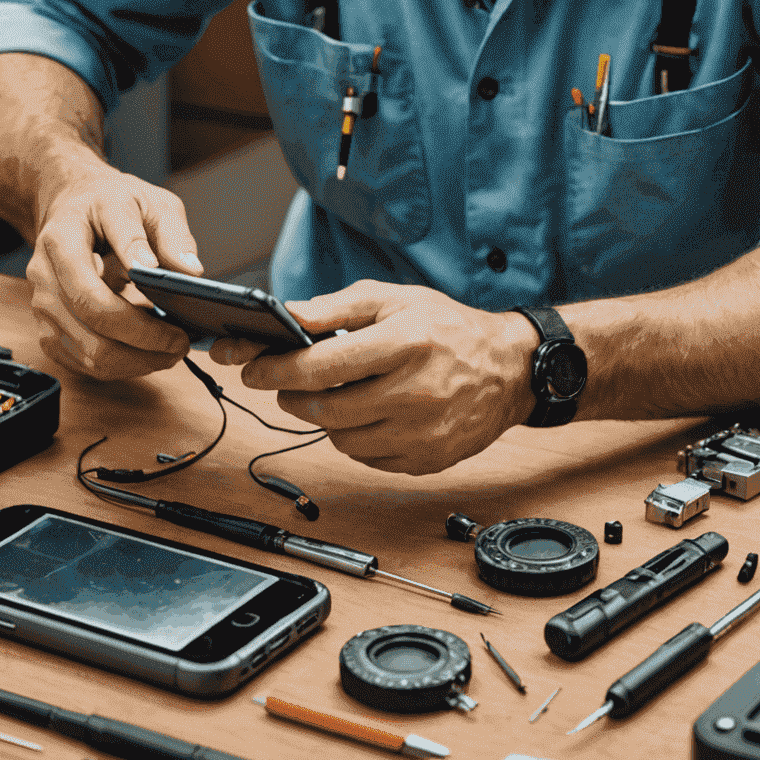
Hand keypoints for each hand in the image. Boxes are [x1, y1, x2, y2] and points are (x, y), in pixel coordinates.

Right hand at [27, 154, 203, 380]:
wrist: (70, 205)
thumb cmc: (109, 204)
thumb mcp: (149, 202)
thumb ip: (172, 234)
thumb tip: (191, 272)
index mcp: (67, 233)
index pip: (95, 277)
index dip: (138, 302)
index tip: (174, 309)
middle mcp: (46, 270)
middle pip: (92, 319)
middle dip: (143, 340)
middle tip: (180, 342)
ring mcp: (42, 303)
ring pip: (88, 351)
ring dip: (134, 361)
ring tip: (168, 351)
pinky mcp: (47, 329)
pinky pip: (82, 363)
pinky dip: (119, 366)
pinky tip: (143, 352)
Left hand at [210, 281, 538, 473]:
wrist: (508, 369)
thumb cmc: (446, 327)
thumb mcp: (393, 299)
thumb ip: (336, 307)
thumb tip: (288, 315)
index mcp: (403, 343)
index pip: (323, 365)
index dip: (277, 368)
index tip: (251, 368)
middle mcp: (414, 392)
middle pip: (326, 408)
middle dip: (290, 396)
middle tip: (282, 384)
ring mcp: (422, 432)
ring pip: (342, 437)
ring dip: (322, 418)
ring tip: (327, 395)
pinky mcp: (426, 460)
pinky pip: (367, 457)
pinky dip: (353, 437)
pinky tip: (362, 413)